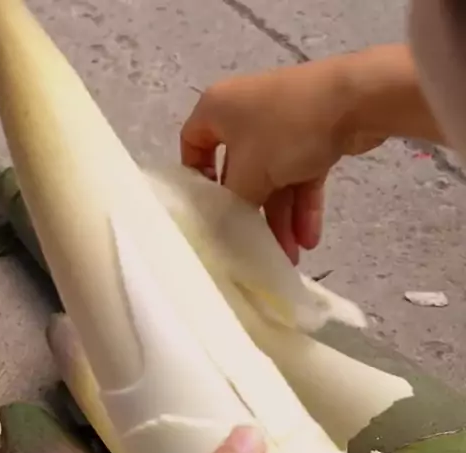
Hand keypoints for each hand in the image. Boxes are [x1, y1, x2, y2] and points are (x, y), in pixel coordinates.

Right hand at [181, 54, 384, 262]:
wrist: (355, 100)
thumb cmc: (287, 130)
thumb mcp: (249, 173)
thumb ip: (232, 203)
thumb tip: (227, 224)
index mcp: (218, 109)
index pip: (192, 143)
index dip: (198, 177)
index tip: (209, 210)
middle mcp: (244, 114)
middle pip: (239, 173)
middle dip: (253, 214)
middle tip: (257, 248)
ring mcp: (281, 125)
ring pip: (274, 180)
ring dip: (281, 219)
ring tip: (292, 256)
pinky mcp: (313, 136)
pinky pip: (300, 176)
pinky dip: (303, 205)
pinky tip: (309, 239)